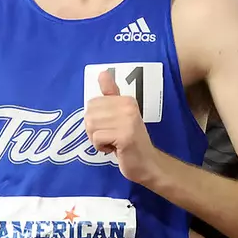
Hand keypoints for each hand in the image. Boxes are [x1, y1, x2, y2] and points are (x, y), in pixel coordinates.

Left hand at [85, 68, 158, 182]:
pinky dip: (101, 147)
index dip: (96, 119)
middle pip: (89, 115)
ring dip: (97, 139)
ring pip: (91, 126)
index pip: (92, 103)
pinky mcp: (125, 135)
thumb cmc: (131, 141)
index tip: (111, 127)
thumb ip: (111, 95)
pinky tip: (115, 149)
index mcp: (126, 100)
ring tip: (113, 142)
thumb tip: (102, 73)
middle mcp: (127, 106)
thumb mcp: (120, 115)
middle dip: (94, 130)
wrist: (148, 163)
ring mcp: (127, 121)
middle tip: (110, 137)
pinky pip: (97, 138)